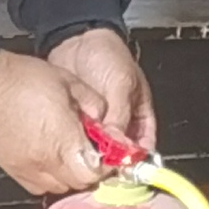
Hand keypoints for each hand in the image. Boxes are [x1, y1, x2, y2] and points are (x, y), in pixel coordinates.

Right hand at [0, 49, 112, 197]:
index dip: (105, 166)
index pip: (93, 172)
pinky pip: (36, 185)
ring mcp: (25, 167)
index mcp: (62, 139)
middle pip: (78, 184)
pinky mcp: (10, 168)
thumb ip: (93, 103)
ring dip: (69, 175)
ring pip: (58, 187)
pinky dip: (48, 178)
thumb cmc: (22, 79)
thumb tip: (105, 119)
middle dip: (90, 170)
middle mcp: (44, 159)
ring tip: (70, 154)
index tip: (108, 154)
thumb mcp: (69, 82)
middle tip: (92, 153)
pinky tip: (50, 158)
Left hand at [48, 26, 154, 154]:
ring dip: (88, 150)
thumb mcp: (121, 82)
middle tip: (97, 165)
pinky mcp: (75, 120)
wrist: (75, 38)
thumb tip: (118, 144)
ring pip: (94, 147)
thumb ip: (120, 113)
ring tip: (81, 152)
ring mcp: (95, 123)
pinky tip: (66, 141)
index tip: (122, 170)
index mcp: (139, 116)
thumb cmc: (108, 54)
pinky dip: (71, 140)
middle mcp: (118, 124)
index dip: (135, 160)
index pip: (142, 147)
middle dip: (108, 160)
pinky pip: (75, 136)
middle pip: (117, 153)